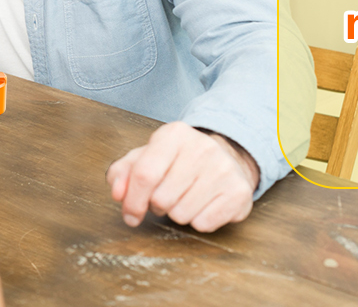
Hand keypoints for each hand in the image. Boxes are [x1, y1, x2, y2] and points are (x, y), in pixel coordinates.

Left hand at [106, 122, 259, 232]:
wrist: (226, 158)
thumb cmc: (179, 161)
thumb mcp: (146, 158)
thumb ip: (122, 173)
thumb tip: (117, 193)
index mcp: (174, 134)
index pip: (145, 174)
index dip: (132, 201)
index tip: (130, 215)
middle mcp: (202, 147)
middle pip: (161, 198)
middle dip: (157, 206)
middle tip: (166, 196)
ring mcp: (224, 169)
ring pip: (181, 214)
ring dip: (177, 213)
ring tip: (185, 198)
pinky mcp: (239, 192)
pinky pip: (203, 224)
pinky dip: (198, 220)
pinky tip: (203, 204)